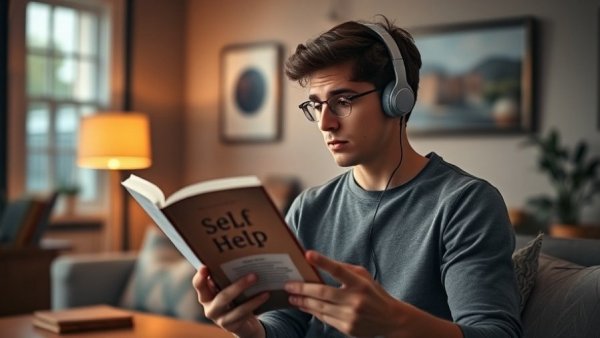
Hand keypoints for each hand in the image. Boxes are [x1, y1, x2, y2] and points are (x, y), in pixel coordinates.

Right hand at [192, 266, 267, 337]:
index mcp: (206, 295)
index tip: (205, 267)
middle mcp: (210, 308)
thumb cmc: (234, 298)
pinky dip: (256, 304)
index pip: (199, 285)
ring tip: (264, 289)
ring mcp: (220, 319)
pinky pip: (245, 315)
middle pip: (222, 297)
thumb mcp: (228, 288)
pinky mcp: (232, 326)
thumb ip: (227, 278)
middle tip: (254, 276)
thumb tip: (242, 260)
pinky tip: (265, 295)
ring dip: (252, 298)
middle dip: (239, 286)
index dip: (200, 277)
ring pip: (237, 309)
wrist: (242, 322)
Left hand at [284, 251, 461, 337]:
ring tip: (292, 297)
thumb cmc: (374, 293)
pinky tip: (304, 306)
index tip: (307, 254)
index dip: (322, 261)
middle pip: (322, 292)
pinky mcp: (347, 328)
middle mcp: (355, 299)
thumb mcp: (364, 276)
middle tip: (288, 285)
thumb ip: (345, 270)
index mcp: (360, 283)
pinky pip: (325, 318)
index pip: (338, 270)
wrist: (391, 319)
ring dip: (303, 302)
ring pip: (320, 308)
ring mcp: (351, 316)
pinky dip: (313, 312)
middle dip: (302, 288)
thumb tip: (322, 264)